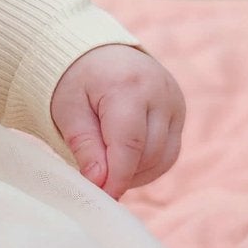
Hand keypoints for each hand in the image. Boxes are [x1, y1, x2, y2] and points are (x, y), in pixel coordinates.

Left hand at [48, 44, 184, 199]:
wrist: (96, 50)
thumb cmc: (76, 79)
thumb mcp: (68, 110)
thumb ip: (85, 147)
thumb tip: (100, 184)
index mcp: (129, 87)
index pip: (130, 145)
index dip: (116, 178)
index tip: (101, 197)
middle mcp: (161, 92)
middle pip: (149, 154)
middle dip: (123, 175)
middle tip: (96, 181)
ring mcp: (175, 101)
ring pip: (164, 157)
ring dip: (137, 173)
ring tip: (108, 168)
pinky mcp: (179, 111)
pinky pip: (169, 151)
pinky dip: (148, 164)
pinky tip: (125, 161)